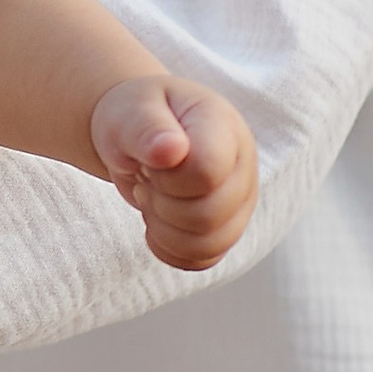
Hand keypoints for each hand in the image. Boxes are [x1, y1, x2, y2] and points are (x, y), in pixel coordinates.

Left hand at [89, 77, 257, 272]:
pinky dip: (168, 247)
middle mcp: (243, 165)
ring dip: (163, 228)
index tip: (150, 159)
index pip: (207, 172)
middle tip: (146, 176)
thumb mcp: (130, 111)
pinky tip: (156, 219)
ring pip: (208, 245)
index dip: (168, 179)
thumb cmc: (135, 116)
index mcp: (222, 126)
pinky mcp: (227, 228)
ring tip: (154, 194)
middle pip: (207, 216)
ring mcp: (240, 201)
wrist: (137, 130)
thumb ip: (146, 128)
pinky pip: (202, 260)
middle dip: (161, 204)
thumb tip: (171, 150)